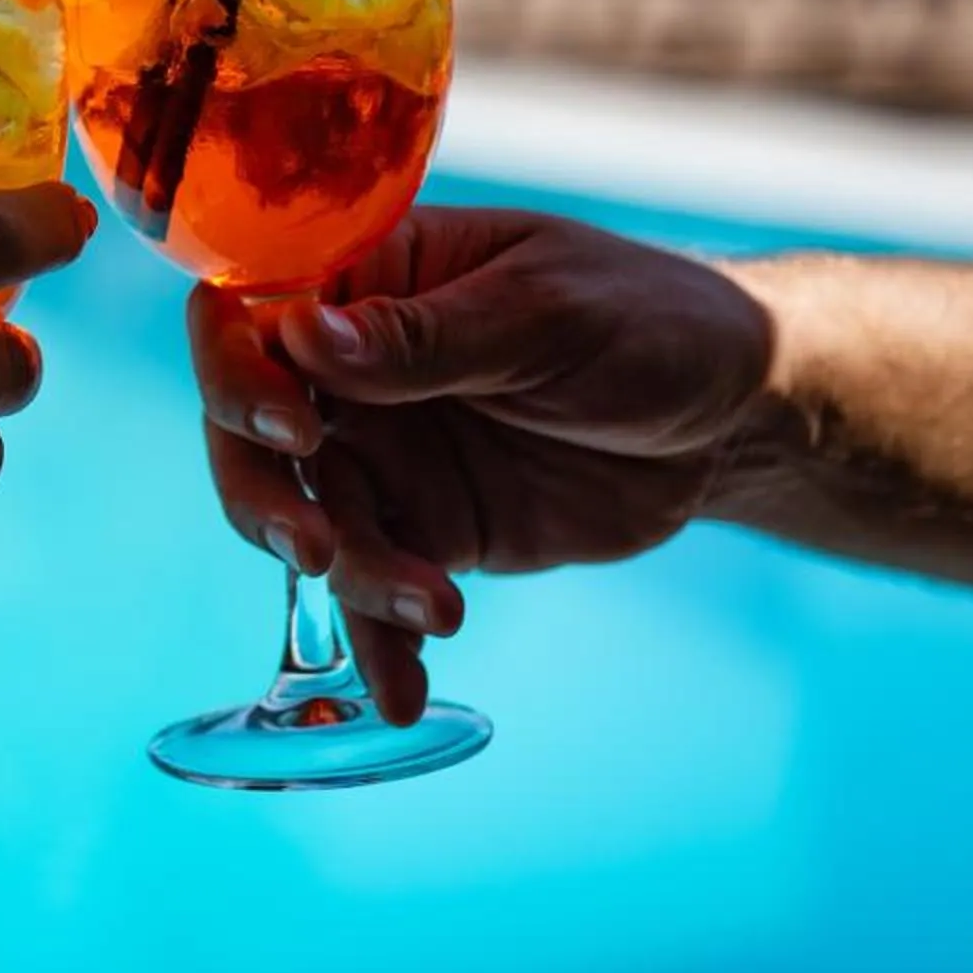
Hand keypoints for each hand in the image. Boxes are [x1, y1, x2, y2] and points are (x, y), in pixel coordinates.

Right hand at [188, 206, 773, 720]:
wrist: (732, 415)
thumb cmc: (645, 316)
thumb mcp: (546, 312)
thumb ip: (428, 336)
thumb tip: (305, 339)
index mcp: (367, 279)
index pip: (251, 314)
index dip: (240, 372)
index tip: (295, 429)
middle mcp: (352, 369)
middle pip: (250, 431)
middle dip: (263, 495)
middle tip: (313, 547)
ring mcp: (386, 453)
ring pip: (310, 520)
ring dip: (348, 575)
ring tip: (432, 609)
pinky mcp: (428, 529)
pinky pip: (374, 589)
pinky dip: (381, 643)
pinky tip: (404, 693)